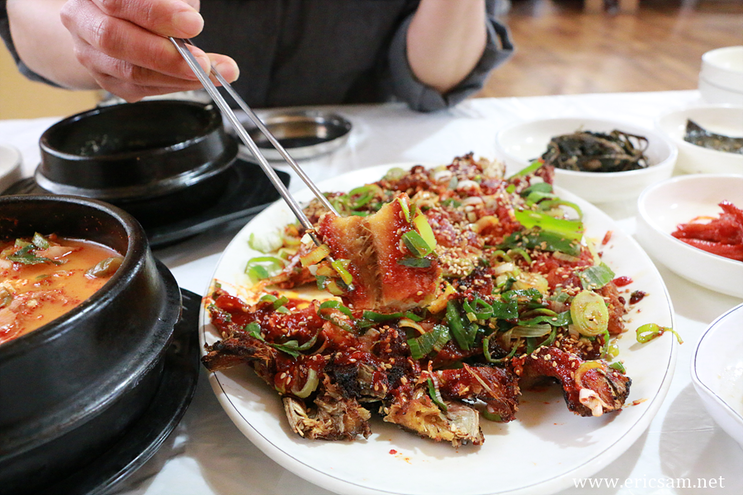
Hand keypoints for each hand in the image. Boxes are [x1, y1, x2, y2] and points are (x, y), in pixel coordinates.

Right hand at [59, 0, 238, 100]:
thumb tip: (190, 22)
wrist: (117, 20)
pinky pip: (140, 89)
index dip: (157, 14)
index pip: (118, 1)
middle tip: (203, 62)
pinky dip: (173, 86)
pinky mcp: (105, 79)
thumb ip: (173, 1)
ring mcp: (89, 53)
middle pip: (115, 40)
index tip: (194, 23)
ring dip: (177, 77)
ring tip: (213, 73)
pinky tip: (197, 80)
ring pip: (129, 72)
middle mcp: (81, 20)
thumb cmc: (143, 4)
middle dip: (166, 55)